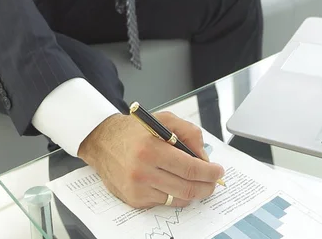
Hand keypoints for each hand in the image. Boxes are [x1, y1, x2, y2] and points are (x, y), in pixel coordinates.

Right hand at [78, 111, 224, 208]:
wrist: (104, 141)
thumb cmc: (136, 130)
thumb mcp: (165, 120)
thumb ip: (189, 134)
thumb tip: (204, 157)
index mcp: (152, 149)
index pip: (189, 168)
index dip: (209, 172)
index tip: (218, 171)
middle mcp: (143, 171)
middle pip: (186, 188)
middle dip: (206, 186)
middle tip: (213, 181)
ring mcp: (137, 188)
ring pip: (177, 199)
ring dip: (193, 193)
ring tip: (199, 183)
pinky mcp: (134, 200)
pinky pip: (163, 202)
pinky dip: (175, 195)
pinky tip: (176, 183)